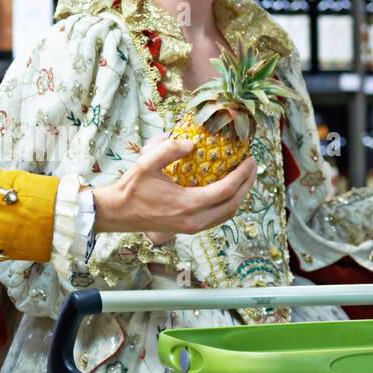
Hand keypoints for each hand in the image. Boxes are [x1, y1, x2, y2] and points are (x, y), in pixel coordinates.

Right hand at [93, 138, 258, 236]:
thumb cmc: (131, 188)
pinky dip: (227, 204)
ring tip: (245, 177)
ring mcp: (192, 228)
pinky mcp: (188, 229)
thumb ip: (169, 149)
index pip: (226, 190)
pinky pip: (217, 218)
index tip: (249, 159)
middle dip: (247, 185)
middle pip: (233, 205)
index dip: (242, 174)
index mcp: (187, 205)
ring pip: (227, 215)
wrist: (118, 213)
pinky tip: (227, 190)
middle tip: (253, 166)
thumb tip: (192, 143)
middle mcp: (193, 220)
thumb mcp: (146, 163)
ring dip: (240, 196)